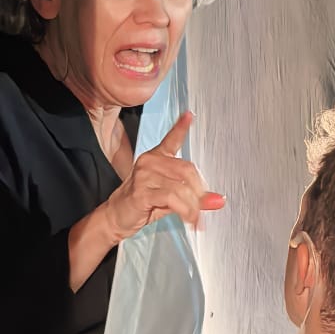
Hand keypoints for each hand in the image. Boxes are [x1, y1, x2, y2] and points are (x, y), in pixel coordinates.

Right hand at [104, 112, 224, 238]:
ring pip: (181, 188)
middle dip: (199, 193)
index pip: (171, 139)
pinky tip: (189, 218)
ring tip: (195, 218)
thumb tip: (219, 200)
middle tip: (202, 207)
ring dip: (193, 206)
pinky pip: (172, 198)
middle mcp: (149, 162)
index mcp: (155, 158)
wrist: (116, 217)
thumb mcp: (171, 198)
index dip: (181, 127)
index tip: (190, 115)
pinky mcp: (141, 192)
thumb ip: (194, 196)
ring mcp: (144, 175)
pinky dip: (185, 210)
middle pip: (187, 170)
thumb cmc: (141, 204)